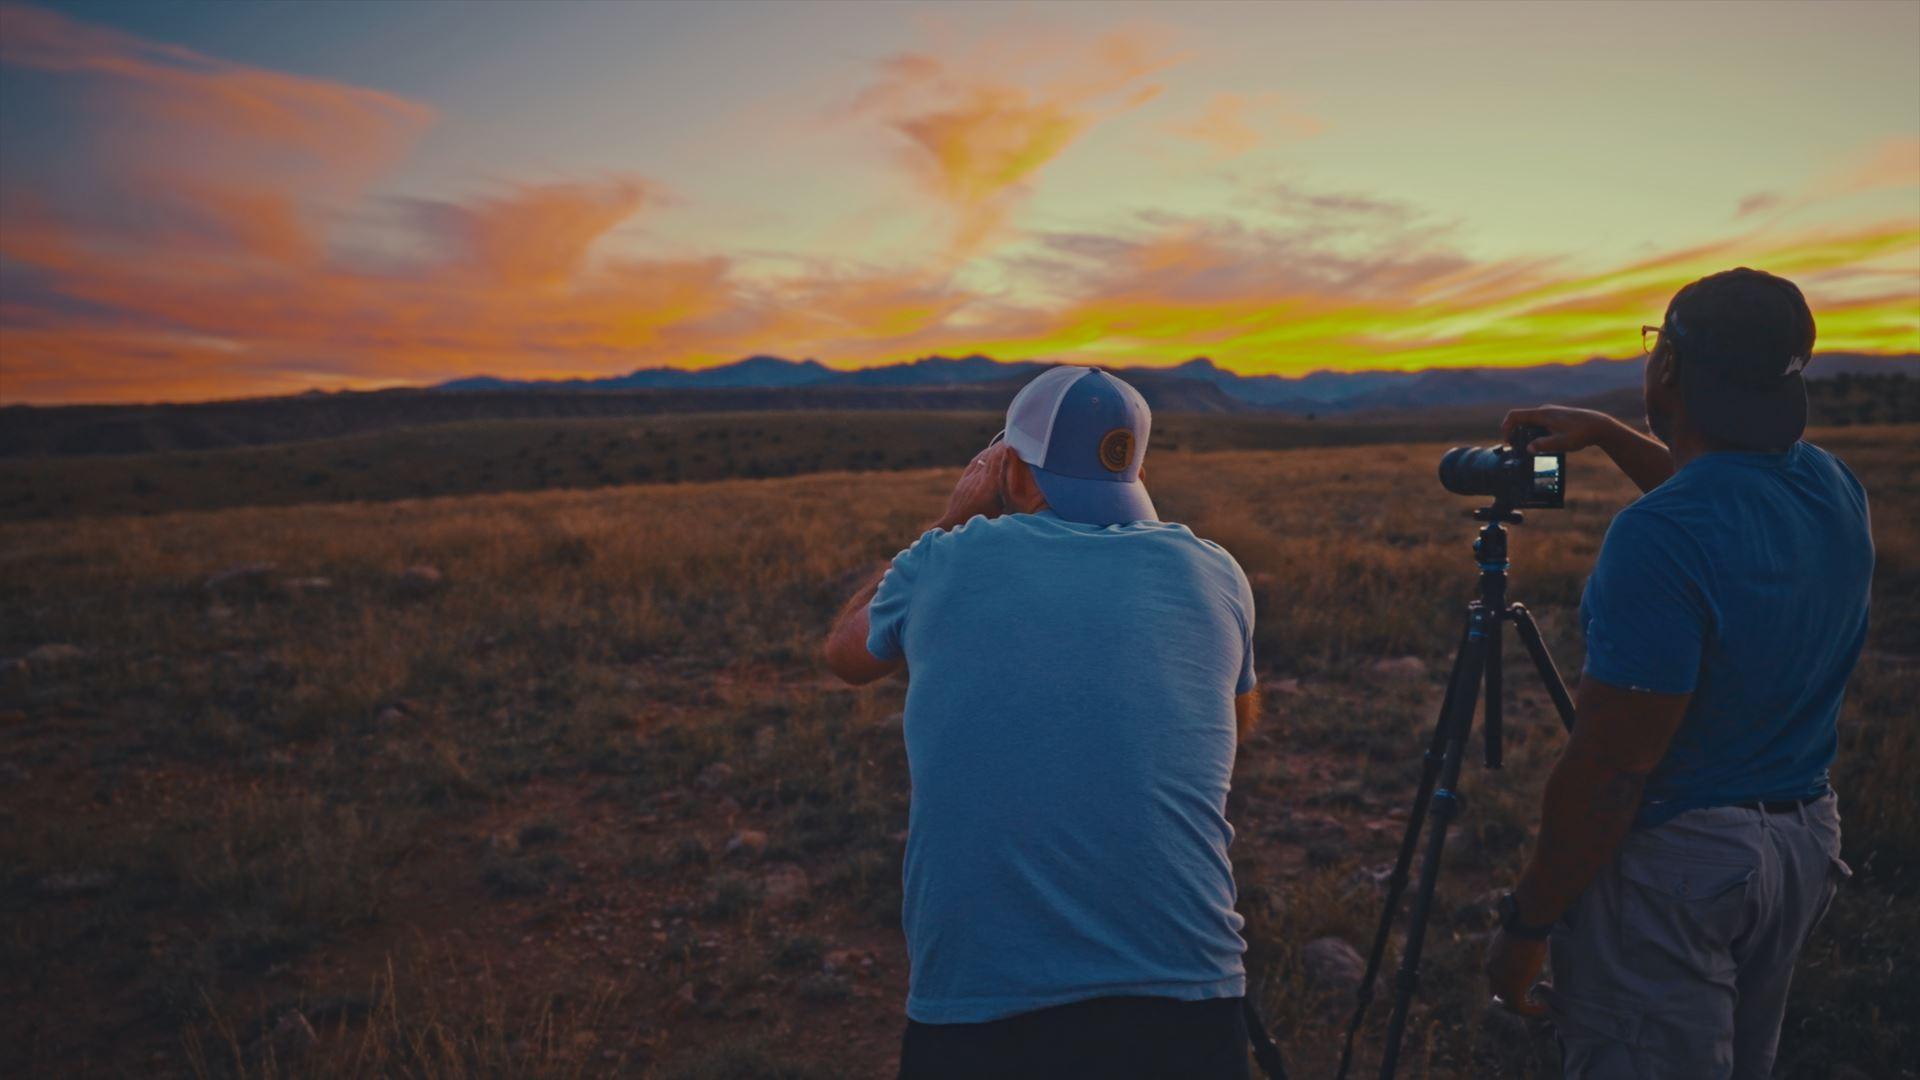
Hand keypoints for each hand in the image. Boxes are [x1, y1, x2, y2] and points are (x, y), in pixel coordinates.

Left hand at [935, 441, 1008, 529]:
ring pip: (983, 459)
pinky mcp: (963, 481)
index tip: (1014, 442)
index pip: (996, 462)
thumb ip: (1008, 499)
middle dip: (1001, 447)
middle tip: (1013, 438)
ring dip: (993, 450)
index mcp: (987, 488)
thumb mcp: (1000, 513)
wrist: (955, 525)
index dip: (1004, 450)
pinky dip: (984, 456)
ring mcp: (969, 480)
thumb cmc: (982, 522)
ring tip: (1004, 443)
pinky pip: (975, 463)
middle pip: (990, 457)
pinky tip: (989, 452)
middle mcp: (977, 480)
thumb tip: (1023, 490)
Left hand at [1483, 928, 1549, 1016]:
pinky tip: (1543, 1007)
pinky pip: (1520, 1007)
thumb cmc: (1525, 928)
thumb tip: (1526, 948)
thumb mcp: (1516, 941)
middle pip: (1498, 995)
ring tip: (1539, 1007)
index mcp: (1491, 961)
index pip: (1495, 981)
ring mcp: (1501, 981)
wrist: (1525, 927)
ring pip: (1510, 1004)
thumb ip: (1516, 950)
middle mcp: (1492, 972)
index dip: (1508, 988)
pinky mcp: (1513, 988)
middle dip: (1513, 1002)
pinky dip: (1532, 1010)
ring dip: (1525, 1008)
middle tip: (1529, 1004)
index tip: (1525, 988)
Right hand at [1500, 405, 1619, 453]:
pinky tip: (1543, 444)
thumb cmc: (1582, 433)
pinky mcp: (1555, 417)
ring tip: (1530, 449)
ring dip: (1525, 434)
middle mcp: (1544, 410)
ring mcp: (1550, 413)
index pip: (1515, 416)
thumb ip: (1544, 445)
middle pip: (1521, 420)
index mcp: (1542, 414)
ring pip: (1530, 422)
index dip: (1506, 427)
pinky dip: (1534, 433)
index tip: (1507, 442)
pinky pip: (1538, 423)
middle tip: (1517, 450)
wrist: (1599, 426)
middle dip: (1515, 434)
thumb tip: (1528, 448)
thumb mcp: (1563, 443)